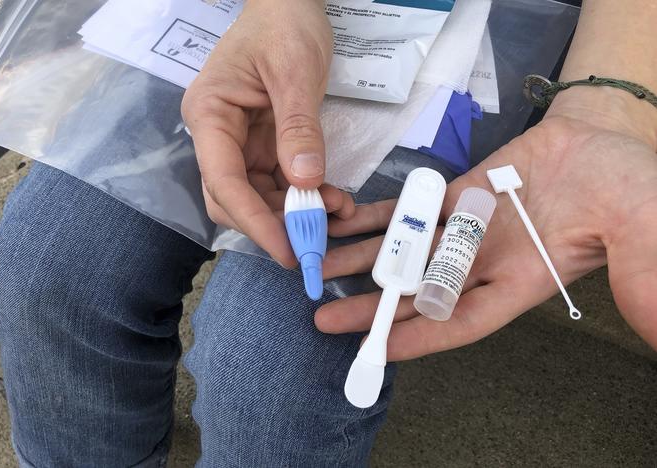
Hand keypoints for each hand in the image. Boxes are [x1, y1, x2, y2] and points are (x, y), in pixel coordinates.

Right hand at [182, 0, 350, 265]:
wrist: (289, 4)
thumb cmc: (284, 24)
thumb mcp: (296, 72)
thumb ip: (299, 128)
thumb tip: (304, 182)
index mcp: (210, 114)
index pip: (223, 180)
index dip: (254, 221)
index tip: (287, 249)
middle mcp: (218, 136)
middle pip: (233, 198)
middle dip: (272, 224)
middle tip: (314, 242)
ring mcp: (240, 143)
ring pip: (258, 197)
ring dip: (294, 213)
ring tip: (336, 211)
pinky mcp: (263, 146)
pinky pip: (279, 182)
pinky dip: (304, 196)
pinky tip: (332, 198)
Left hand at [316, 106, 656, 358]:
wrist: (604, 138)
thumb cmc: (627, 188)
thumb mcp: (639, 232)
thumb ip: (639, 273)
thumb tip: (652, 319)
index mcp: (520, 283)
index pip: (461, 321)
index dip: (419, 339)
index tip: (376, 351)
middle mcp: (483, 261)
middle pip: (417, 291)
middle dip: (372, 307)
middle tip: (325, 319)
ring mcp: (465, 227)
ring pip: (405, 249)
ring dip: (363, 261)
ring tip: (320, 270)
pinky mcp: (455, 194)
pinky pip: (408, 208)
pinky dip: (376, 215)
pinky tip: (345, 222)